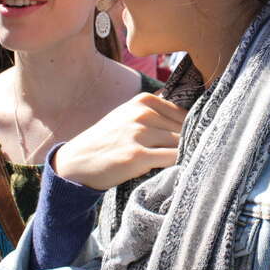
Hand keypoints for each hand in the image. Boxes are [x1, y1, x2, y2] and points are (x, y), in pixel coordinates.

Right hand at [54, 93, 186, 190]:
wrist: (77, 162)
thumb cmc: (108, 140)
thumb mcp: (128, 115)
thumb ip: (155, 111)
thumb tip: (191, 111)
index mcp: (143, 100)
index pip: (184, 112)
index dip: (191, 128)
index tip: (192, 140)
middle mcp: (142, 113)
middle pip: (185, 128)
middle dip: (190, 142)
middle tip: (190, 154)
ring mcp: (140, 133)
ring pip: (181, 142)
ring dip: (185, 153)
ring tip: (182, 162)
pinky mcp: (137, 155)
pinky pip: (172, 158)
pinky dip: (179, 164)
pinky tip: (176, 170)